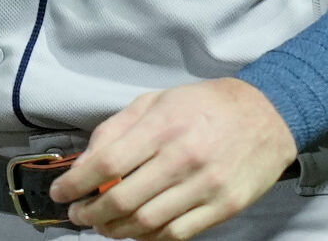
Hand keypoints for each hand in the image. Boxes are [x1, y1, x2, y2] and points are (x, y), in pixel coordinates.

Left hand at [52, 79, 297, 239]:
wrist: (266, 115)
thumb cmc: (204, 105)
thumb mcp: (156, 100)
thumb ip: (117, 127)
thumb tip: (86, 159)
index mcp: (162, 126)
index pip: (107, 163)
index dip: (77, 183)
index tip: (61, 192)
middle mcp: (183, 158)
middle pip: (123, 198)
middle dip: (91, 213)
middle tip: (78, 214)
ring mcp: (205, 186)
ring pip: (147, 222)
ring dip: (116, 230)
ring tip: (101, 226)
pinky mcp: (224, 207)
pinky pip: (177, 233)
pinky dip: (149, 238)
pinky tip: (135, 231)